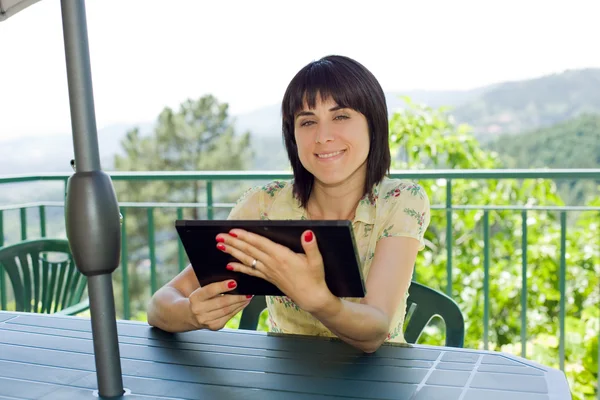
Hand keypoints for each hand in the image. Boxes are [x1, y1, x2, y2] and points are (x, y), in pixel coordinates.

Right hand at [188, 280, 251, 330]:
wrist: (188, 314)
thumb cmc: (198, 297)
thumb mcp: (199, 288)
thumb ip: (211, 280)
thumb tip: (230, 273)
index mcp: (194, 298)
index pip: (209, 291)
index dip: (222, 286)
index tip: (234, 282)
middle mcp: (198, 310)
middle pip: (222, 303)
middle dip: (237, 297)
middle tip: (248, 291)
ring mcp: (206, 320)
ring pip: (227, 310)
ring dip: (240, 303)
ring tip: (248, 296)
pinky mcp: (213, 326)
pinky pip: (228, 316)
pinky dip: (238, 309)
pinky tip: (243, 303)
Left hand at [215, 229, 332, 312]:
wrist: (312, 298)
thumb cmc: (315, 278)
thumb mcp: (317, 260)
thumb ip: (311, 246)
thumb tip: (307, 233)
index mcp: (282, 256)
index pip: (260, 244)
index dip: (246, 237)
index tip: (233, 231)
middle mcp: (272, 264)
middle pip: (249, 251)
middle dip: (233, 243)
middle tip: (219, 236)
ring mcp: (269, 272)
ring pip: (247, 260)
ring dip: (232, 252)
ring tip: (220, 246)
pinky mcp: (268, 278)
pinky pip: (250, 272)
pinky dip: (239, 268)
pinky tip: (229, 265)